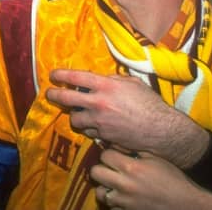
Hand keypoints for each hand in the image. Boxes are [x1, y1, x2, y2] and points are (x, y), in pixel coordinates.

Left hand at [46, 69, 208, 167]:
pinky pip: (87, 131)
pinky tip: (93, 124)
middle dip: (54, 95)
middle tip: (50, 93)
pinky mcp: (102, 136)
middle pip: (66, 98)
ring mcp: (99, 121)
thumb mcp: (132, 83)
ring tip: (76, 112)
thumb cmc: (150, 103)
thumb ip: (112, 80)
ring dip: (73, 114)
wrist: (162, 130)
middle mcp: (98, 103)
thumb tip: (99, 79)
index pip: (75, 77)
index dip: (60, 75)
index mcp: (106, 86)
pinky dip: (88, 127)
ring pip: (74, 118)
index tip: (53, 75)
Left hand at [91, 149, 211, 209]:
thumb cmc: (173, 178)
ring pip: (99, 192)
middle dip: (101, 168)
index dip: (109, 154)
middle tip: (111, 169)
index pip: (104, 155)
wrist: (187, 205)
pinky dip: (114, 202)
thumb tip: (114, 142)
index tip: (115, 156)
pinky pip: (110, 207)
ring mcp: (124, 202)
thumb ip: (132, 149)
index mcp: (132, 167)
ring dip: (105, 187)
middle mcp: (125, 185)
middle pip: (95, 172)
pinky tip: (122, 198)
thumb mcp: (154, 158)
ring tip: (114, 185)